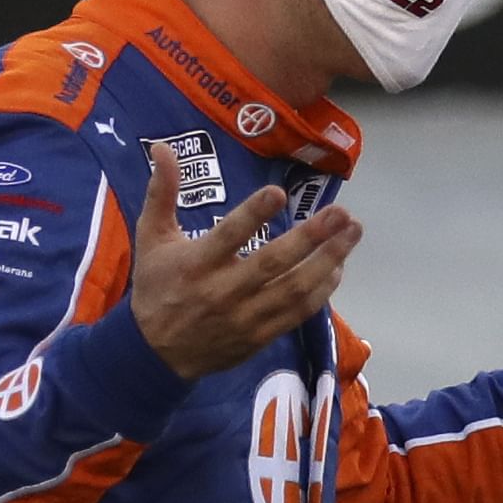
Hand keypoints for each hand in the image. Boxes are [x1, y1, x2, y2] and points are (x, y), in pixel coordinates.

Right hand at [131, 142, 362, 379]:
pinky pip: (298, 313)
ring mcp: (245, 316)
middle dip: (312, 236)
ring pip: (294, 288)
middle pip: (273, 262)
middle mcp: (222, 290)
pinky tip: (337, 267)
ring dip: (328, 260)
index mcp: (195, 263)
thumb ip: (161, 193)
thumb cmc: (157, 287)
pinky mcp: (260, 336)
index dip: (253, 215)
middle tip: (341, 213)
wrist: (155, 354)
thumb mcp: (151, 238)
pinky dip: (322, 291)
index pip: (228, 236)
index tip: (278, 192)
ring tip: (351, 234)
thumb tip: (163, 148)